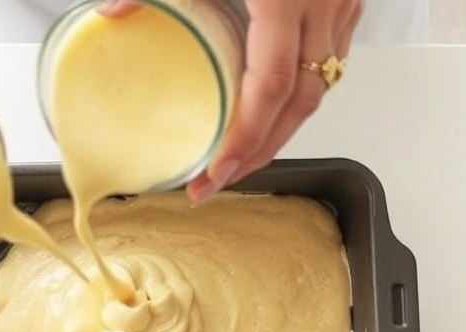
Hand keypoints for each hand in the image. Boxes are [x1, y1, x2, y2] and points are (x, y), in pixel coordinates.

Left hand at [187, 0, 362, 200]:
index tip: (216, 173)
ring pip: (318, 88)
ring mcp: (341, 5)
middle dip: (260, 151)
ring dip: (281, 128)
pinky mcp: (347, 0)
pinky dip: (299, 93)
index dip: (245, 139)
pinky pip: (328, 61)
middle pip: (299, 103)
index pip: (270, 88)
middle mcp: (321, 6)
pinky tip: (270, 109)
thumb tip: (117, 12)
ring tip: (241, 154)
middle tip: (219, 180)